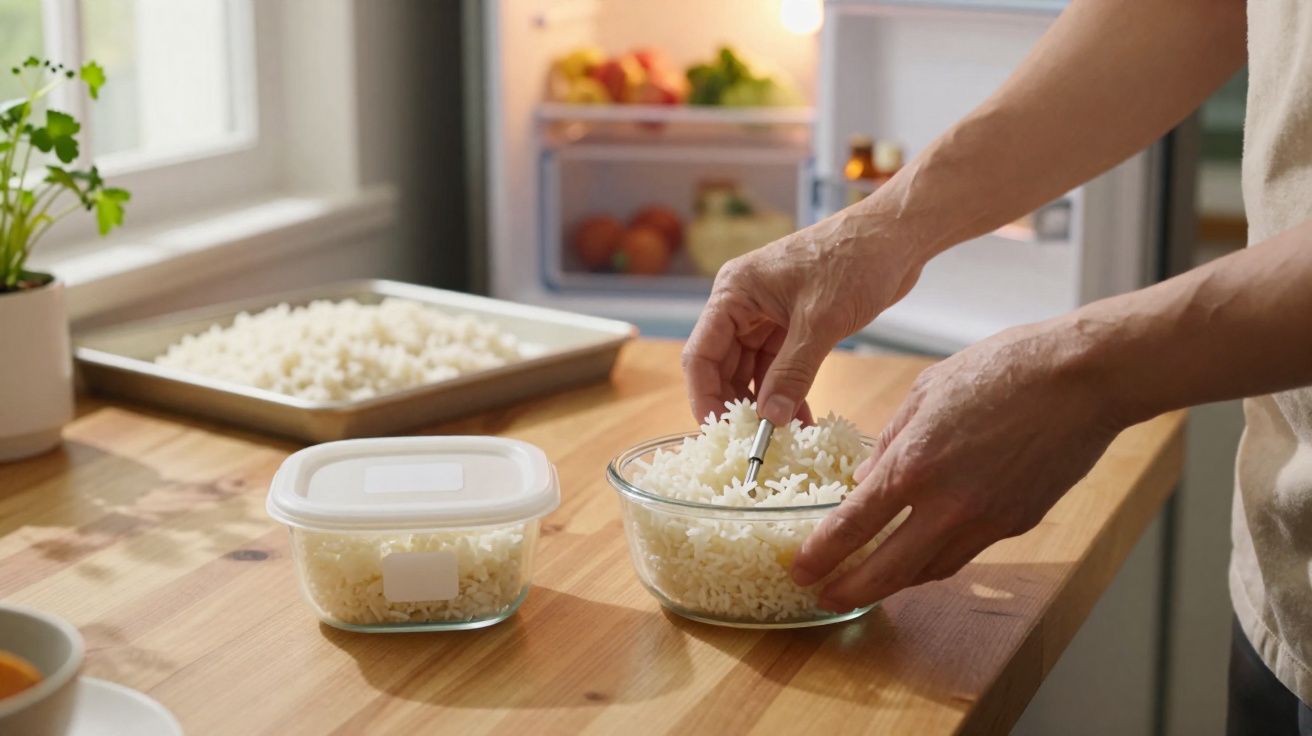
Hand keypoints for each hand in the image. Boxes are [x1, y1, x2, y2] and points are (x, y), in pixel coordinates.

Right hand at [682, 211, 927, 425]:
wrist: (896, 236)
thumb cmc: (854, 260)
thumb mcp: (819, 323)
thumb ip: (792, 373)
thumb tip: (770, 420)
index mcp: (734, 292)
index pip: (700, 353)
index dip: (705, 396)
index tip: (721, 433)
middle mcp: (743, 304)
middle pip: (722, 366)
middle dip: (736, 405)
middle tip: (752, 443)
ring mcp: (767, 314)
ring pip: (752, 371)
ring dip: (764, 403)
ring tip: (780, 439)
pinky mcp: (793, 324)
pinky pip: (779, 367)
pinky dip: (787, 393)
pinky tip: (799, 421)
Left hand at [789, 318, 1130, 610]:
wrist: (1082, 378)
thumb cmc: (1003, 368)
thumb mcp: (926, 391)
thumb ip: (890, 441)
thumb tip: (864, 480)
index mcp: (914, 463)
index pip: (852, 526)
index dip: (821, 555)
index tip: (800, 568)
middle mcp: (946, 503)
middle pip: (886, 570)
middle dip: (848, 590)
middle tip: (823, 597)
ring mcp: (985, 520)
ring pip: (928, 571)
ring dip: (893, 582)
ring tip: (867, 582)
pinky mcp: (1016, 523)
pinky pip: (965, 554)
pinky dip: (935, 561)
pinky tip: (920, 555)